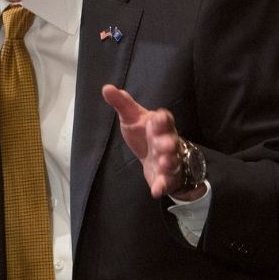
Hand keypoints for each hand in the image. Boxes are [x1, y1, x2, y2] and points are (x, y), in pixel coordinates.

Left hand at [101, 84, 205, 199]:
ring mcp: (168, 160)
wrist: (158, 156)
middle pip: (170, 141)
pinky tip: (156, 190)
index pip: (164, 119)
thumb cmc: (145, 133)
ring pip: (171, 161)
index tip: (158, 117)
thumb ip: (122, 104)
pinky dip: (162, 186)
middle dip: (168, 143)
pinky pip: (165, 182)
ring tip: (164, 164)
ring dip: (169, 163)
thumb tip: (106, 88)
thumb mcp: (132, 117)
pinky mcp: (165, 177)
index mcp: (160, 125)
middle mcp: (167, 141)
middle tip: (165, 145)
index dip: (162, 119)